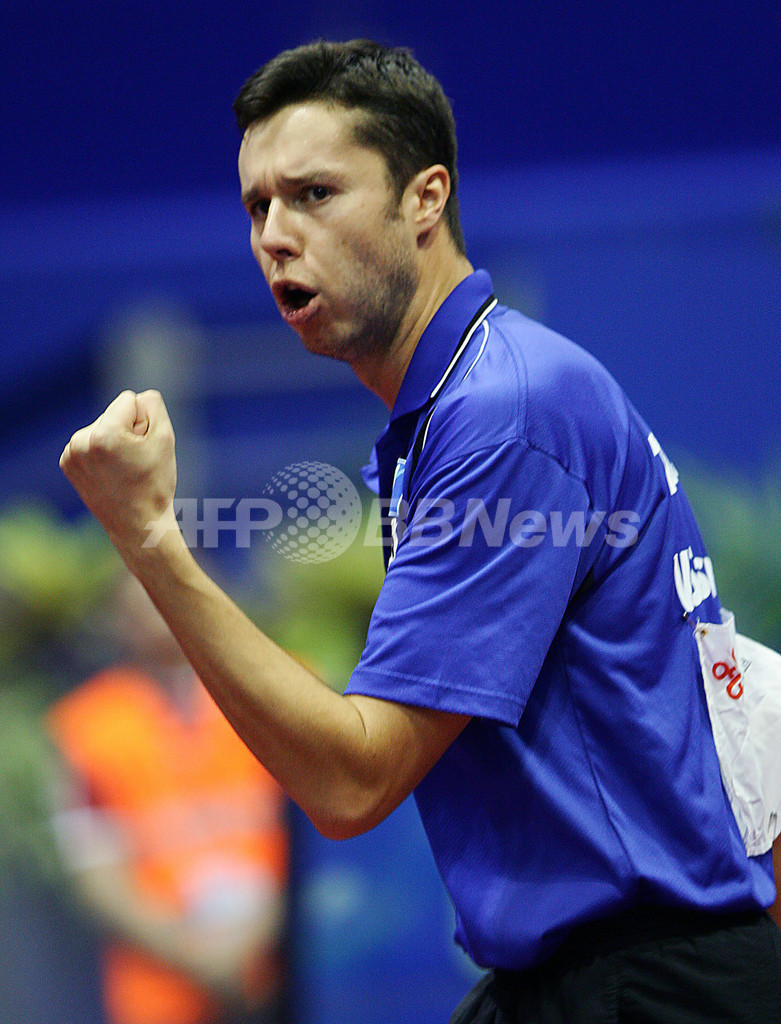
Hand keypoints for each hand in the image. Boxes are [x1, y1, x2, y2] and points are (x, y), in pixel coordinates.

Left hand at [60, 390, 179, 563]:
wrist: (138, 526)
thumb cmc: (155, 484)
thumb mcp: (165, 438)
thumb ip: (153, 406)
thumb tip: (137, 398)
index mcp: (103, 433)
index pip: (130, 400)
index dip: (144, 423)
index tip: (144, 450)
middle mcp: (80, 440)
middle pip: (113, 414)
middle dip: (128, 432)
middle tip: (136, 464)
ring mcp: (70, 453)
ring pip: (102, 427)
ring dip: (115, 442)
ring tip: (124, 470)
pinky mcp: (67, 463)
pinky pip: (90, 442)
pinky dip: (102, 454)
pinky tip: (110, 474)